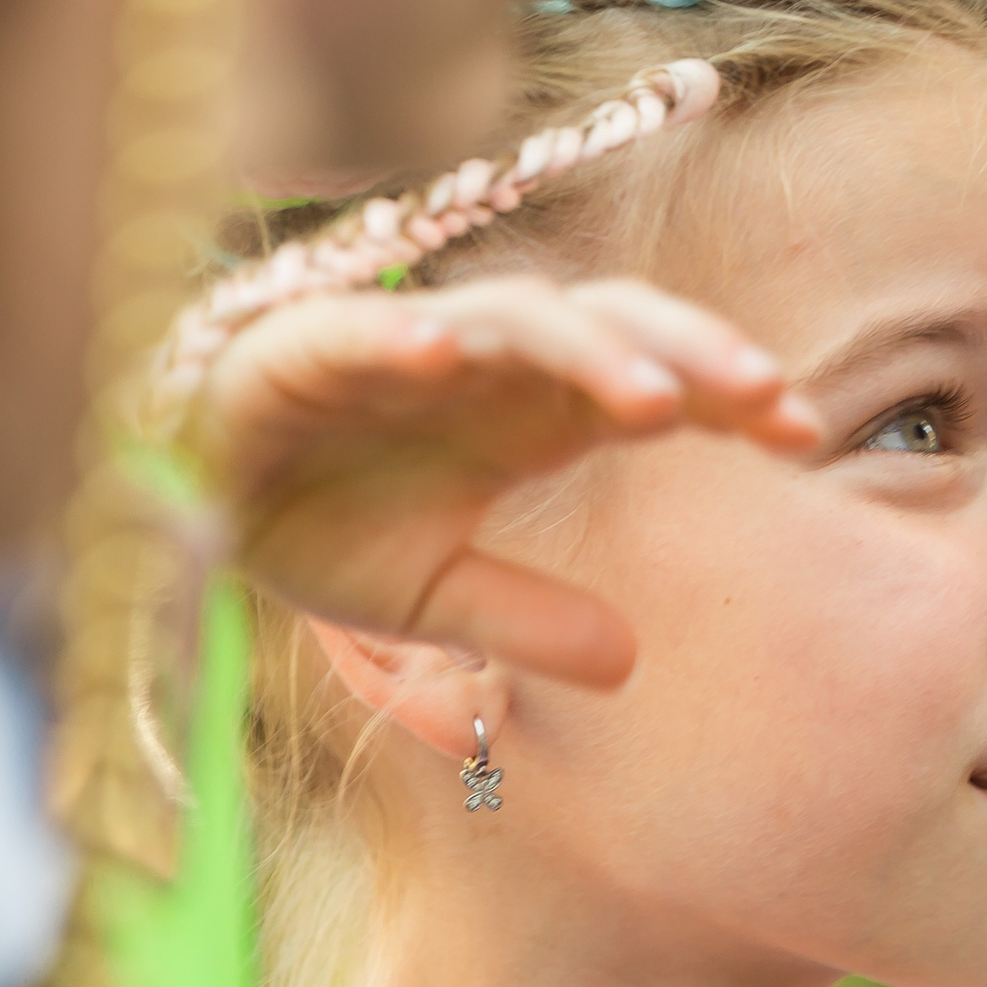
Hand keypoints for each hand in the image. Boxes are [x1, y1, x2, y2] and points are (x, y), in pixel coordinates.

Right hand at [179, 274, 818, 685]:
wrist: (181, 494)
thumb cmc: (321, 522)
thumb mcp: (430, 599)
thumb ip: (524, 622)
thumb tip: (629, 667)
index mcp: (532, 411)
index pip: (654, 377)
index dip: (727, 390)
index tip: (804, 432)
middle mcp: (487, 363)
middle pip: (611, 328)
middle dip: (690, 353)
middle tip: (765, 397)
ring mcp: (404, 344)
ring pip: (514, 318)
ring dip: (583, 350)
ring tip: (648, 400)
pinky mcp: (309, 346)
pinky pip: (365, 331)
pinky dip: (400, 335)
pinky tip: (439, 351)